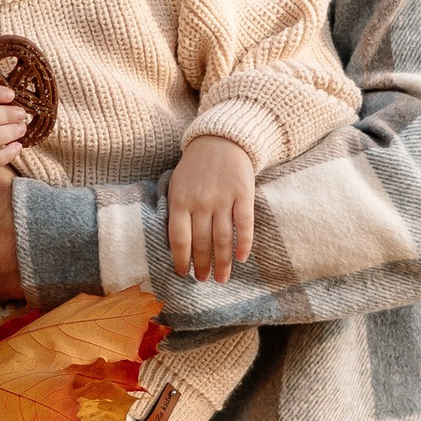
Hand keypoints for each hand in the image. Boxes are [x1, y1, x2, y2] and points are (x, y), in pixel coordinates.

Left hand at [166, 135, 256, 282]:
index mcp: (180, 201)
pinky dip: (245, 243)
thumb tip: (175, 244)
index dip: (181, 260)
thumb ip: (175, 211)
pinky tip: (242, 258)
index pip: (179, 239)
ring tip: (223, 278)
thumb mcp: (176, 185)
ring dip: (223, 262)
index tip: (184, 274)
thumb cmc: (195, 167)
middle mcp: (201, 202)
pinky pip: (245, 224)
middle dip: (203, 266)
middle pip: (202, 243)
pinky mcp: (243, 194)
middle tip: (204, 280)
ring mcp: (223, 198)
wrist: (221, 139)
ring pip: (223, 238)